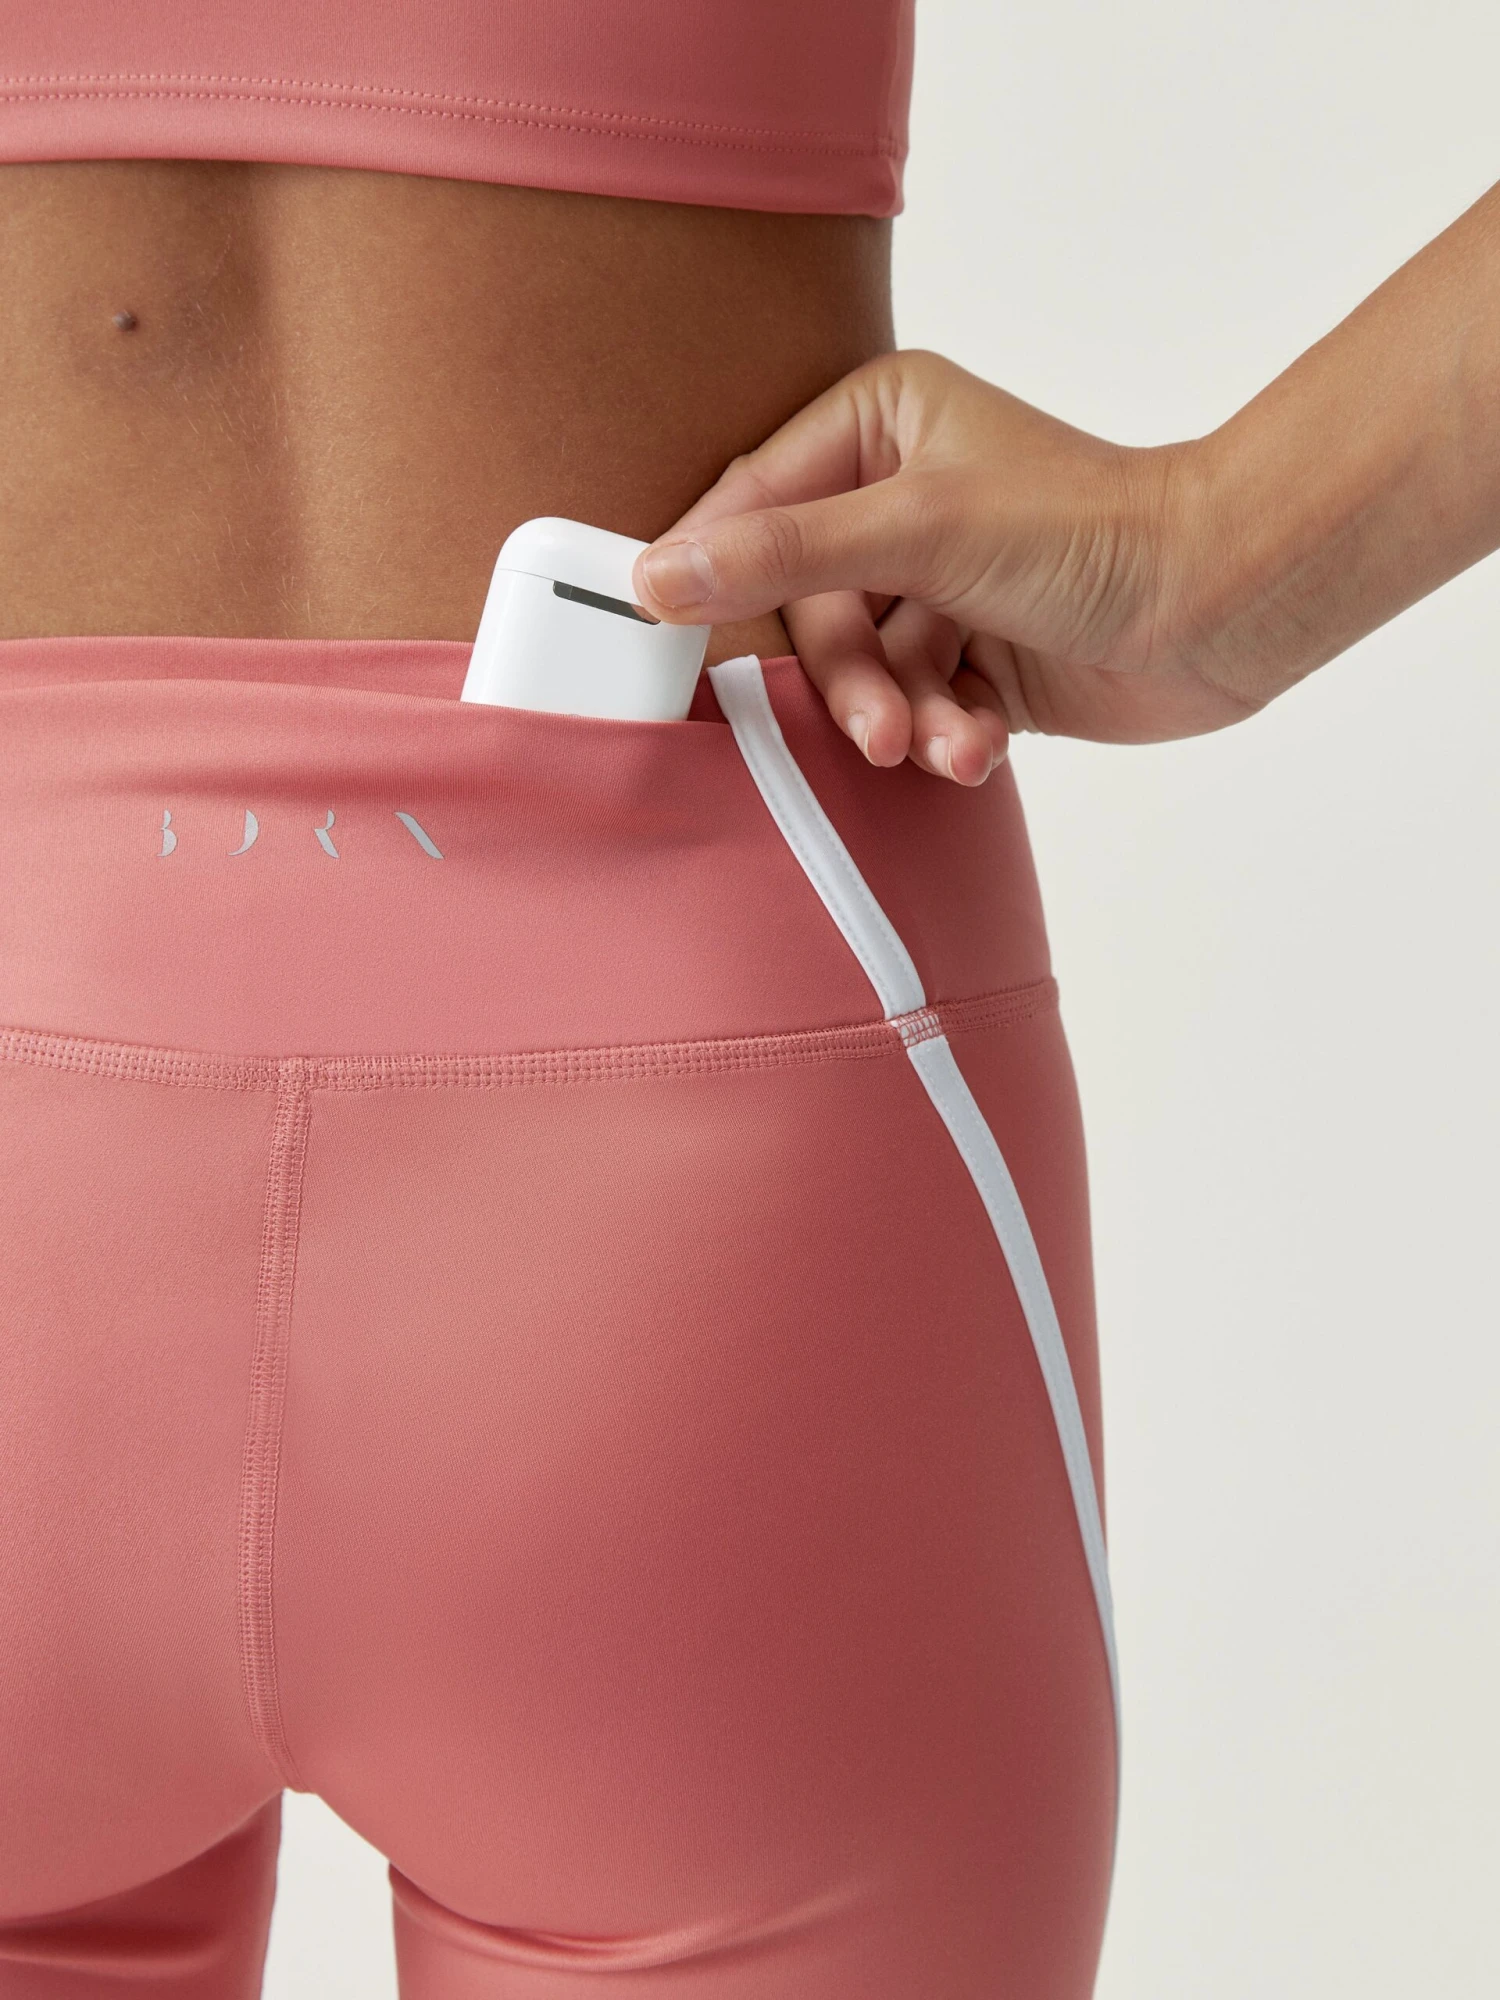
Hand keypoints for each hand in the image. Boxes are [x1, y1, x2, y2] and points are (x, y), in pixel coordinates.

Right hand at [632, 350, 1252, 783]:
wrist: (1218, 606)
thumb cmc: (1090, 532)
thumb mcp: (919, 530)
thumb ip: (784, 553)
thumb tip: (659, 573)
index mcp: (880, 424)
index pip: (754, 500)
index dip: (710, 569)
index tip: (658, 630)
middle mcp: (899, 497)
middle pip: (804, 607)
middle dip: (848, 677)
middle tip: (878, 723)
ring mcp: (935, 582)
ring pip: (858, 669)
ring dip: (897, 715)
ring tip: (940, 740)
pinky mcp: (969, 656)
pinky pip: (910, 706)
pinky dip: (939, 733)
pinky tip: (976, 743)